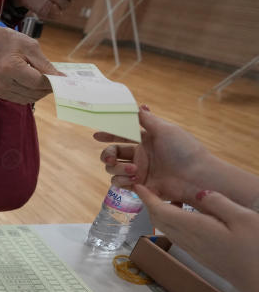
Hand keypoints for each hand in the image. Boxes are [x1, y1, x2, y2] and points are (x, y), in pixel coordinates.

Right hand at [0, 26, 59, 103]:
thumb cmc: (11, 43)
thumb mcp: (32, 47)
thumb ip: (46, 65)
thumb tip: (60, 78)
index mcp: (10, 68)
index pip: (37, 82)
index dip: (52, 82)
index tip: (63, 80)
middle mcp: (3, 82)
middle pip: (34, 92)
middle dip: (47, 87)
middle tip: (55, 79)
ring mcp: (1, 90)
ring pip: (30, 98)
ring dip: (40, 92)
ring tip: (44, 80)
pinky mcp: (1, 94)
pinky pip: (22, 99)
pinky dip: (32, 94)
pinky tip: (34, 84)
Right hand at [95, 109, 210, 201]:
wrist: (195, 176)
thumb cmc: (184, 150)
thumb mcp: (165, 130)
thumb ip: (146, 119)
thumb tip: (135, 105)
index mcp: (145, 141)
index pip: (121, 136)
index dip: (108, 135)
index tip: (97, 135)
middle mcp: (140, 156)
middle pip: (112, 154)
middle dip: (107, 155)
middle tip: (110, 158)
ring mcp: (138, 171)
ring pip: (113, 169)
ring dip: (118, 169)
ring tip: (134, 171)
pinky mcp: (139, 186)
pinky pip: (119, 183)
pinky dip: (122, 181)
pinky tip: (134, 179)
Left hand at [133, 184, 258, 291]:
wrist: (258, 279)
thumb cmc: (255, 247)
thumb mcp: (243, 218)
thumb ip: (219, 203)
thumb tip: (198, 193)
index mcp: (195, 228)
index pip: (161, 211)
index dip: (148, 198)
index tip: (139, 186)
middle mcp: (188, 240)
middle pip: (159, 220)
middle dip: (150, 204)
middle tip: (150, 188)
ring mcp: (192, 249)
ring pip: (166, 228)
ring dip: (160, 213)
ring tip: (166, 197)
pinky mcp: (198, 254)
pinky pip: (176, 235)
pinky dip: (171, 221)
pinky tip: (184, 214)